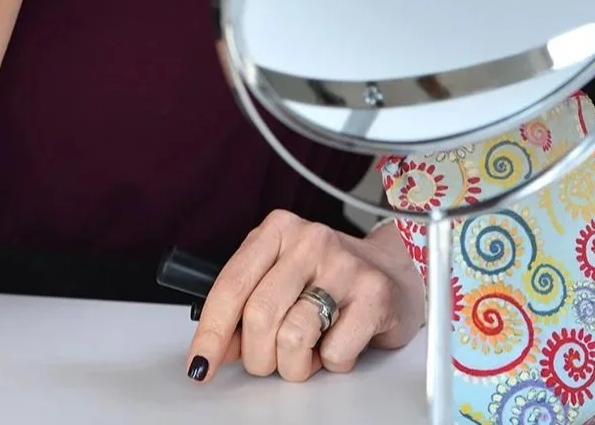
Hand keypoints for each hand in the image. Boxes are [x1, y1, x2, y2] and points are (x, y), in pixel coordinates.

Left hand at [186, 210, 424, 383]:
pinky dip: (330, 364)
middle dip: (258, 356)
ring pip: (293, 339)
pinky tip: (339, 343)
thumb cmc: (328, 277)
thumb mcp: (280, 278)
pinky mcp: (374, 294)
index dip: (211, 332)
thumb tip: (212, 351)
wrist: (394, 269)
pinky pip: (334, 354)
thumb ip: (245, 307)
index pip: (232, 284)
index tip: (200, 365)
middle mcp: (309, 239)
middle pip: (259, 316)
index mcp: (277, 229)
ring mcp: (344, 265)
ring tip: (307, 352)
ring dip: (294, 366)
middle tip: (269, 361)